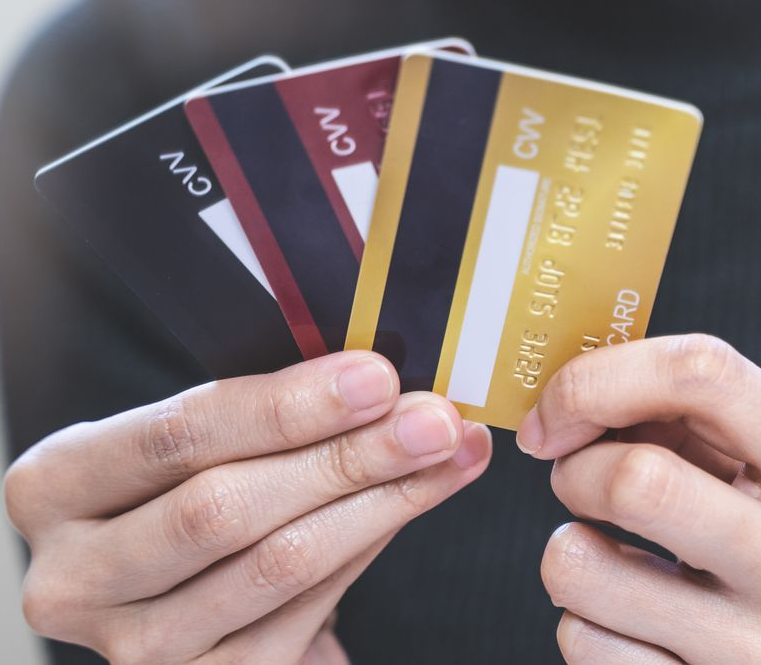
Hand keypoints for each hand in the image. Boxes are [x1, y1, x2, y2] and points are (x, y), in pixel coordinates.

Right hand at [4, 351, 491, 663]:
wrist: (167, 582)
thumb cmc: (182, 485)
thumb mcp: (191, 442)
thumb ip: (265, 414)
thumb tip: (376, 384)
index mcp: (57, 485)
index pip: (179, 435)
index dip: (287, 406)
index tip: (375, 378)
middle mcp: (77, 577)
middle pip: (226, 508)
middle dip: (348, 456)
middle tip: (432, 420)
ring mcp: (137, 648)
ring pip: (278, 566)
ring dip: (381, 502)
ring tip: (446, 455)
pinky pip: (307, 612)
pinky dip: (369, 549)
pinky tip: (408, 505)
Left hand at [517, 335, 760, 664]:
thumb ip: (689, 420)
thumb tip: (568, 399)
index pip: (704, 375)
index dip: (601, 378)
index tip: (557, 408)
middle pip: (636, 480)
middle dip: (575, 470)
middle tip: (577, 480)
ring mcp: (758, 654)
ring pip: (579, 565)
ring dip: (569, 548)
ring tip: (611, 556)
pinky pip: (581, 641)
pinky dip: (582, 619)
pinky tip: (630, 620)